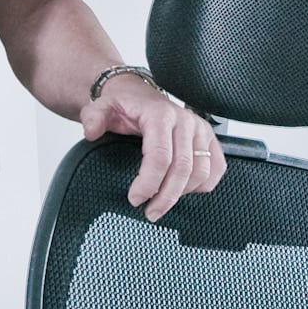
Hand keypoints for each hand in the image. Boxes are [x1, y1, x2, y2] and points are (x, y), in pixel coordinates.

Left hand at [82, 73, 225, 221]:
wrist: (138, 96)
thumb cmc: (124, 106)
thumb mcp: (101, 107)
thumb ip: (93, 118)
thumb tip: (91, 132)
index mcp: (160, 115)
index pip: (161, 156)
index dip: (149, 182)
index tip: (135, 199)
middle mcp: (185, 121)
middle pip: (182, 168)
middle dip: (166, 197)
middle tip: (150, 212)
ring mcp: (201, 130)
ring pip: (201, 172)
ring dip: (182, 193)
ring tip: (162, 202)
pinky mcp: (210, 139)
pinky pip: (216, 168)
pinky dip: (202, 185)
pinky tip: (183, 190)